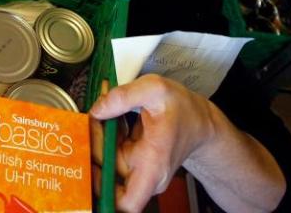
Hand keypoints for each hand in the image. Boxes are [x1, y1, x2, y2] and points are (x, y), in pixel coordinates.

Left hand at [89, 75, 218, 212]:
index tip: (91, 167)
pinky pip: (109, 152)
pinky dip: (105, 135)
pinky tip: (111, 117)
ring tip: (105, 114)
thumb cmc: (184, 110)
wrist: (200, 120)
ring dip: (98, 138)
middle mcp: (145, 173)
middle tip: (94, 121)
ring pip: (104, 161)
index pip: (127, 203)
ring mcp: (138, 168)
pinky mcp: (132, 160)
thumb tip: (97, 109)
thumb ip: (123, 97)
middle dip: (93, 149)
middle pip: (106, 176)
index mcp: (153, 165)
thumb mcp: (156, 90)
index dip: (102, 192)